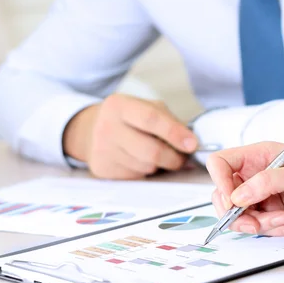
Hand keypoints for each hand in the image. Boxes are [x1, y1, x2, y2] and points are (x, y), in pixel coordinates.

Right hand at [63, 94, 197, 178]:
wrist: (91, 130)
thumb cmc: (128, 119)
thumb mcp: (146, 108)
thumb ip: (169, 122)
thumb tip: (191, 145)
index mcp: (119, 105)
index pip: (151, 119)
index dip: (175, 133)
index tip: (192, 144)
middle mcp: (106, 127)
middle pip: (151, 151)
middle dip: (174, 158)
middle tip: (182, 158)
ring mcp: (102, 150)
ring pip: (146, 167)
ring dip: (159, 165)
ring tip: (157, 155)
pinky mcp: (102, 169)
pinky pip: (136, 177)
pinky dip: (145, 172)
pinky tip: (139, 161)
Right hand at [206, 142, 283, 235]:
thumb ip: (267, 182)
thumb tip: (237, 197)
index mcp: (259, 156)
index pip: (220, 164)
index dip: (219, 182)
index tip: (232, 201)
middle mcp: (257, 175)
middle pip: (224, 196)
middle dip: (238, 214)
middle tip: (255, 224)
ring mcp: (265, 195)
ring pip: (243, 216)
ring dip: (263, 224)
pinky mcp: (274, 212)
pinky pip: (262, 227)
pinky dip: (278, 229)